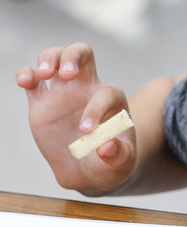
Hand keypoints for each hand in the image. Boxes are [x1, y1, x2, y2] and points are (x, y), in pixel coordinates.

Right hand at [16, 43, 136, 194]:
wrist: (88, 171)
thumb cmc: (109, 163)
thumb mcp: (121, 163)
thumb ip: (119, 155)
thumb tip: (107, 147)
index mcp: (111, 100)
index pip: (105, 93)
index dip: (95, 108)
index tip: (85, 131)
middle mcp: (87, 89)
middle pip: (83, 54)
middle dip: (73, 56)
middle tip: (66, 72)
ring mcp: (63, 93)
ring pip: (56, 59)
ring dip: (49, 59)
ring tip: (43, 74)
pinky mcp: (41, 104)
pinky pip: (33, 82)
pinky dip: (26, 75)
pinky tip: (24, 80)